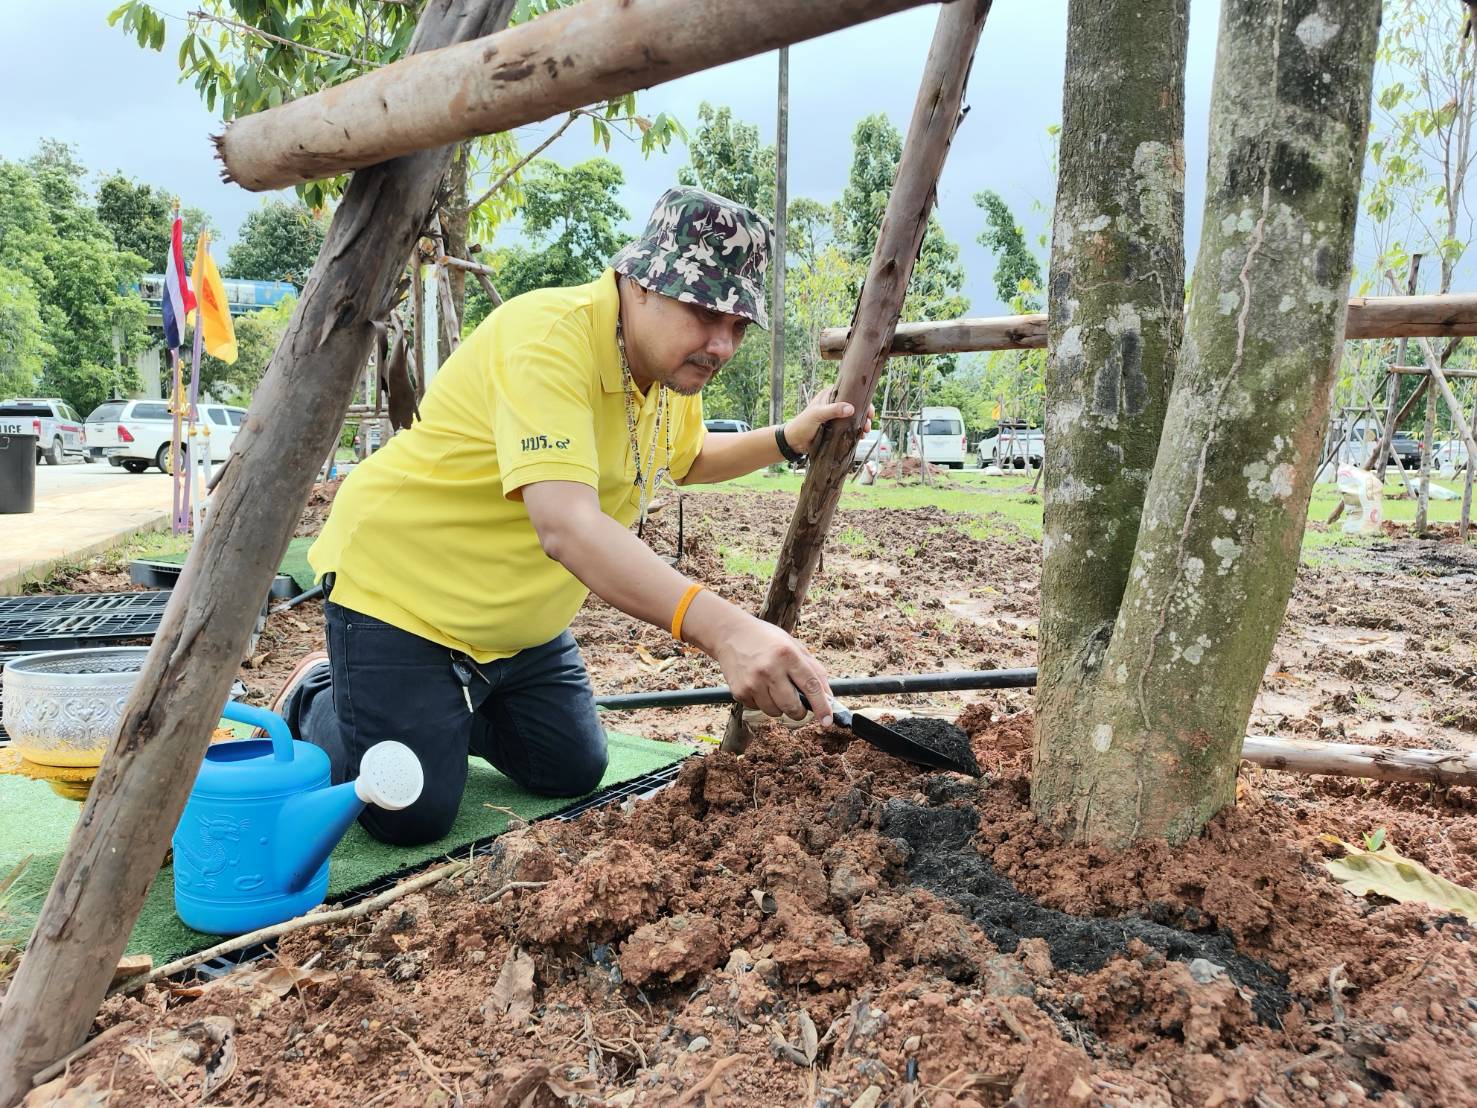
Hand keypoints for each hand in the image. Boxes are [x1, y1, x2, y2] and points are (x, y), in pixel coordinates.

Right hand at [706, 612, 832, 723]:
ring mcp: (753, 682)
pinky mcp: (739, 692)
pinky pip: (758, 709)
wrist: (729, 634)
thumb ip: (813, 669)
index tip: (827, 721)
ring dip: (779, 706)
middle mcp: (770, 669)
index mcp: (787, 654)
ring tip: (773, 687)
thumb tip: (828, 697)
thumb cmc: (766, 639)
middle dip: (799, 711)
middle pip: (792, 707)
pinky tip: (757, 685)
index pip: (810, 686)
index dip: (822, 706)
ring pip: (775, 712)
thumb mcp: (793, 645)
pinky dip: (762, 702)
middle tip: (799, 705)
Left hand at [782, 387, 870, 454]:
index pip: (849, 392)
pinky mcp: (836, 429)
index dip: (861, 399)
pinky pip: (849, 428)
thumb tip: (851, 408)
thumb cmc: (802, 424)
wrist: (794, 442)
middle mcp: (834, 405)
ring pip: (854, 418)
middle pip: (855, 406)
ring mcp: (836, 417)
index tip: (869, 409)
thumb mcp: (817, 414)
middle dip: (864, 414)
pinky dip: (856, 432)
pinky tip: (860, 437)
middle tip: (869, 422)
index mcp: (829, 396)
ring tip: (865, 431)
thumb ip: (833, 410)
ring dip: (862, 424)